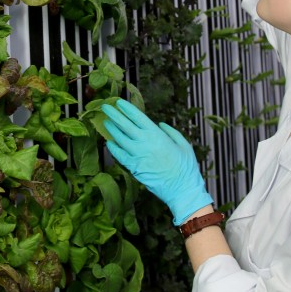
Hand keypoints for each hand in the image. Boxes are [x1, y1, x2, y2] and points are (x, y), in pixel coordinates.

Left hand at [103, 99, 212, 224]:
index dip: (126, 108)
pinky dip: (113, 148)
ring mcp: (137, 156)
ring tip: (106, 122)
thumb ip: (171, 132)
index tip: (119, 102)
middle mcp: (144, 143)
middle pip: (124, 125)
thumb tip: (160, 124)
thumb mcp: (183, 144)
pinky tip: (109, 143)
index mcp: (157, 135)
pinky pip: (119, 155)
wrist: (181, 189)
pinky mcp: (133, 168)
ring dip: (111, 129)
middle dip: (114, 114)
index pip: (137, 116)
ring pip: (119, 139)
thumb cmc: (186, 168)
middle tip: (104, 107)